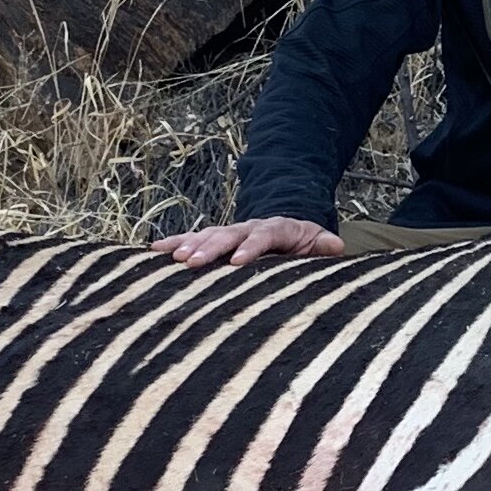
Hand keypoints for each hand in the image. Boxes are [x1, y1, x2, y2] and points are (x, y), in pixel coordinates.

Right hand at [154, 216, 346, 266]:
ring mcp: (230, 232)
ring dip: (189, 246)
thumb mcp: (317, 242)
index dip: (251, 248)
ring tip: (173, 259)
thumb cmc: (304, 244)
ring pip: (207, 235)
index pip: (264, 236)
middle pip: (228, 235)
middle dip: (210, 248)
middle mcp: (250, 227)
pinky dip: (174, 243)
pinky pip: (192, 239)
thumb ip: (323, 245)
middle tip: (193, 263)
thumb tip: (336, 245)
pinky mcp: (215, 239)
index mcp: (277, 229)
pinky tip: (155, 250)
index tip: (238, 262)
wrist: (288, 229)